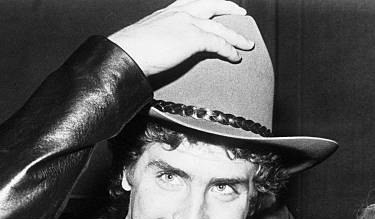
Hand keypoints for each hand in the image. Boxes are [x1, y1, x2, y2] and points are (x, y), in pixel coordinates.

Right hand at [108, 0, 253, 76]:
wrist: (128, 53)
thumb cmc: (132, 51)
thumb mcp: (149, 39)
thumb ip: (160, 40)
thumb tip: (161, 52)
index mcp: (168, 12)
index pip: (193, 4)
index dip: (207, 7)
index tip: (215, 10)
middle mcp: (180, 13)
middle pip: (211, 5)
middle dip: (229, 7)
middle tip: (241, 12)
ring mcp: (187, 23)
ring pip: (219, 25)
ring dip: (235, 35)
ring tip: (246, 44)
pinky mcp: (193, 38)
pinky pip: (218, 43)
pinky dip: (229, 50)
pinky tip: (235, 57)